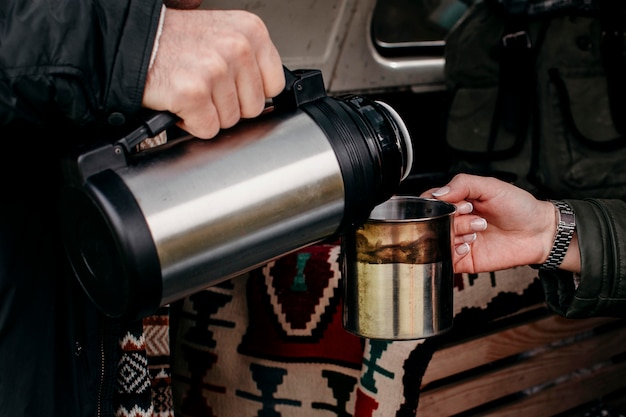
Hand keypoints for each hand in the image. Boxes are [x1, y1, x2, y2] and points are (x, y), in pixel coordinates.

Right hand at [142, 9, 284, 138]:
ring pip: (230, 121)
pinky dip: (191, 122)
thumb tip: (267, 95)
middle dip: (228, 105)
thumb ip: (250, 62)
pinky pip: (208, 129)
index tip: (232, 86)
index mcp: (251, 31)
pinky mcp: (193, 93)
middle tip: (205, 86)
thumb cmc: (176, 42)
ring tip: (190, 89)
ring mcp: (216, 70)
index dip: (250, 92)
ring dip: (208, 113)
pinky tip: (180, 101)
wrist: (132, 41)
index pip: (275, 85)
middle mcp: (237, 47)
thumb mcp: (223, 35)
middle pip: (253, 107)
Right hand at [421, 174, 557, 273]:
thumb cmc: (519, 207)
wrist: (539, 232)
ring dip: (455, 234)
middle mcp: (454, 221)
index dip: (437, 204)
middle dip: (451, 219)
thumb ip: (462, 184)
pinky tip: (470, 245)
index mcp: (456, 202)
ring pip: (436, 240)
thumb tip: (438, 194)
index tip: (459, 204)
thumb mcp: (491, 186)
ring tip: (478, 230)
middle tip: (473, 216)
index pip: (429, 201)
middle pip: (431, 222)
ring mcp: (457, 241)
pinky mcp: (463, 260)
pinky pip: (445, 259)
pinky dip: (454, 251)